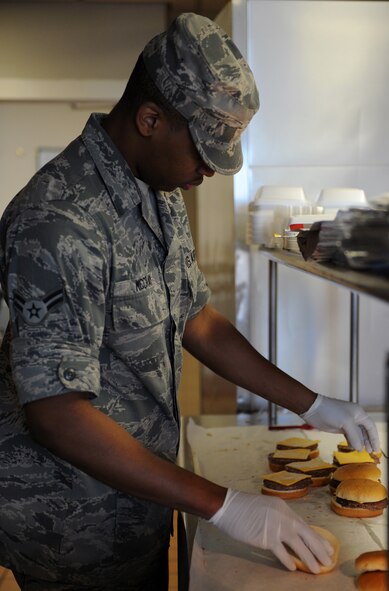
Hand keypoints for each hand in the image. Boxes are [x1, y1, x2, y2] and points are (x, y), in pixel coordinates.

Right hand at [209, 489, 332, 572]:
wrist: (228, 506)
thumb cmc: (244, 507)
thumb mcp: (268, 508)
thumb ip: (280, 518)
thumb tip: (292, 534)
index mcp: (284, 508)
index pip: (305, 525)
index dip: (317, 538)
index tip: (328, 547)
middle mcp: (284, 516)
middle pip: (307, 534)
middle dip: (319, 549)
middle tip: (328, 560)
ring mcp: (276, 527)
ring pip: (298, 545)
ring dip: (309, 558)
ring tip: (317, 570)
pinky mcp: (266, 538)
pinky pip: (281, 552)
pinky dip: (288, 561)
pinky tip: (293, 568)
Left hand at [300, 394, 379, 452]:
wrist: (313, 408)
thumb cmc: (330, 412)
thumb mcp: (346, 423)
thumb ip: (355, 436)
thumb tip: (360, 448)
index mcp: (359, 413)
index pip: (371, 427)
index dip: (375, 438)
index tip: (376, 449)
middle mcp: (354, 417)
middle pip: (365, 431)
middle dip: (368, 442)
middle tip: (370, 453)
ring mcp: (346, 422)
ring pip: (356, 435)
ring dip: (359, 443)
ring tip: (361, 452)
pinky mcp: (339, 427)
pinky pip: (349, 436)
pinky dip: (351, 442)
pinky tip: (352, 447)